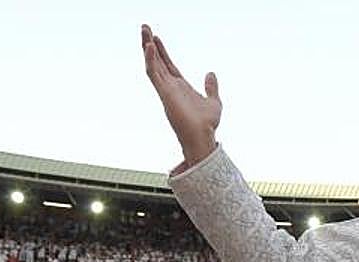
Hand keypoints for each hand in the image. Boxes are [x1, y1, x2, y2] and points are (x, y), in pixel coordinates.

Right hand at [140, 24, 220, 164]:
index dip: (162, 52)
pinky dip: (151, 59)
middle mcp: (171, 87)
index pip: (168, 65)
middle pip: (157, 61)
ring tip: (144, 30)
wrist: (203, 136)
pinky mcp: (164, 93)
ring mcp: (166, 89)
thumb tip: (211, 73)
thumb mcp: (214, 102)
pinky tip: (150, 46)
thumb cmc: (207, 124)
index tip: (156, 37)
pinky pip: (153, 73)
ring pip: (152, 64)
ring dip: (147, 47)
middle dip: (150, 44)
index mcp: (180, 87)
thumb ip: (211, 87)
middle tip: (145, 27)